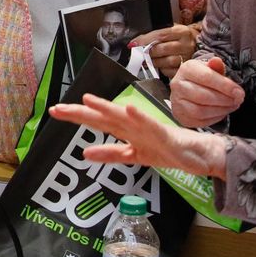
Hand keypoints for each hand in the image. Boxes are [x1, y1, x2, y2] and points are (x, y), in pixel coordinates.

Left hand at [48, 92, 226, 178]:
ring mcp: (149, 129)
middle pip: (104, 117)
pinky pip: (152, 126)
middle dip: (80, 112)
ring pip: (124, 118)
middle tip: (56, 108)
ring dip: (106, 108)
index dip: (76, 116)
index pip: (97, 122)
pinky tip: (129, 109)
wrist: (200, 155)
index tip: (54, 111)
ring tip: (87, 100)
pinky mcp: (165, 135)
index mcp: (126, 131)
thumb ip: (111, 154)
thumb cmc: (170, 151)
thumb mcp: (135, 156)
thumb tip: (85, 153)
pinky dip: (140, 117)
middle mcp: (134, 126)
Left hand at [131, 23, 198, 79]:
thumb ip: (155, 35)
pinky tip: (159, 66)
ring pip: (166, 61)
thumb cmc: (180, 39)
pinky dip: (162, 69)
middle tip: (139, 54)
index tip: (134, 44)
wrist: (198, 47)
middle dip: (147, 52)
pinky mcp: (186, 69)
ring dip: (153, 62)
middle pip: (162, 49)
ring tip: (147, 61)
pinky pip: (170, 71)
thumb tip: (135, 43)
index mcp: (182, 31)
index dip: (145, 40)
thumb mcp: (171, 31)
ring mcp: (188, 58)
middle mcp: (186, 44)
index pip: (160, 35)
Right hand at [168, 56, 244, 127]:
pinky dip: (214, 118)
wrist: (188, 89)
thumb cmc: (203, 78)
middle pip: (203, 96)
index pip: (206, 77)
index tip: (239, 92)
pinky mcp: (181, 116)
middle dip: (224, 100)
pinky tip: (222, 112)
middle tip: (237, 100)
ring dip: (221, 110)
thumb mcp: (211, 69)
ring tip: (232, 106)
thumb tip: (217, 61)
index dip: (225, 86)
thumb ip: (216, 67)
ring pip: (200, 111)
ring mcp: (177, 102)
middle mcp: (178, 85)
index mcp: (187, 69)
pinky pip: (199, 121)